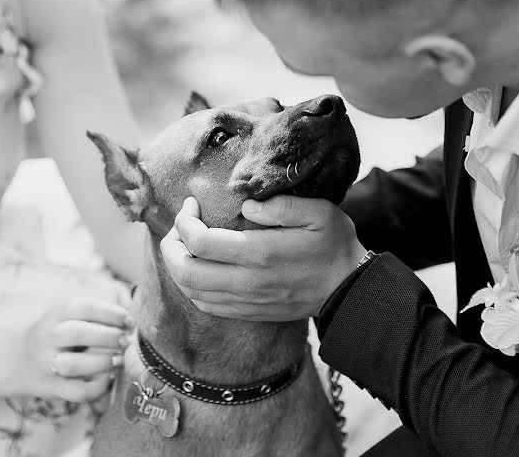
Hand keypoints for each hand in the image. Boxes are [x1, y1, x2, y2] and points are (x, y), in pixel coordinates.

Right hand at [13, 297, 131, 400]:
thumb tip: (130, 322)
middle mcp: (47, 337)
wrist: (16, 360)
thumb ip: (93, 317)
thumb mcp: (66, 317)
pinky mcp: (51, 388)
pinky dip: (98, 387)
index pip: (84, 308)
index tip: (128, 320)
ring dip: (103, 362)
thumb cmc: (55, 335)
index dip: (110, 313)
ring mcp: (47, 364)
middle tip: (126, 340)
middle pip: (78, 333)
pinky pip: (78, 391)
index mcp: (54, 315)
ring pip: (75, 364)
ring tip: (120, 359)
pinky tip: (109, 378)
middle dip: (108, 336)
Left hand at [160, 196, 364, 320]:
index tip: (191, 205)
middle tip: (178, 225)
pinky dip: (191, 286)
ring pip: (190, 291)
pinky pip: (205, 305)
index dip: (184, 221)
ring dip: (177, 265)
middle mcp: (247, 281)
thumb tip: (247, 205)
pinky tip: (198, 267)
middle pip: (185, 271)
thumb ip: (282, 205)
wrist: (349, 290)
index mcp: (260, 253)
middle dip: (170, 245)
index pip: (199, 243)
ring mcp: (246, 301)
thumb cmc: (334, 245)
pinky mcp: (248, 312)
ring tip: (184, 244)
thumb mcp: (320, 213)